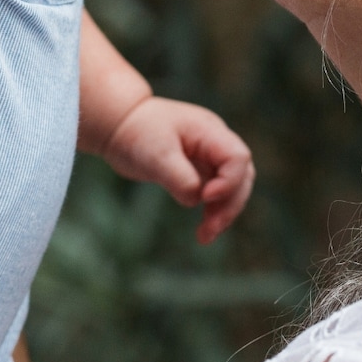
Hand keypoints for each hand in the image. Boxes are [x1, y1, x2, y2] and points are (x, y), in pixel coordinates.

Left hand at [102, 97, 254, 243]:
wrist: (119, 125)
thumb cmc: (137, 132)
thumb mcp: (155, 155)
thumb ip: (179, 177)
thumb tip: (196, 200)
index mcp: (209, 131)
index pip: (237, 157)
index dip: (229, 181)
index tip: (205, 197)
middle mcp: (215, 143)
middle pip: (242, 175)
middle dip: (229, 205)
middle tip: (209, 230)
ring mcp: (209, 157)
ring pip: (233, 187)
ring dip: (223, 213)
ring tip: (204, 236)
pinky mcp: (199, 171)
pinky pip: (216, 194)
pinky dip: (213, 211)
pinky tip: (203, 230)